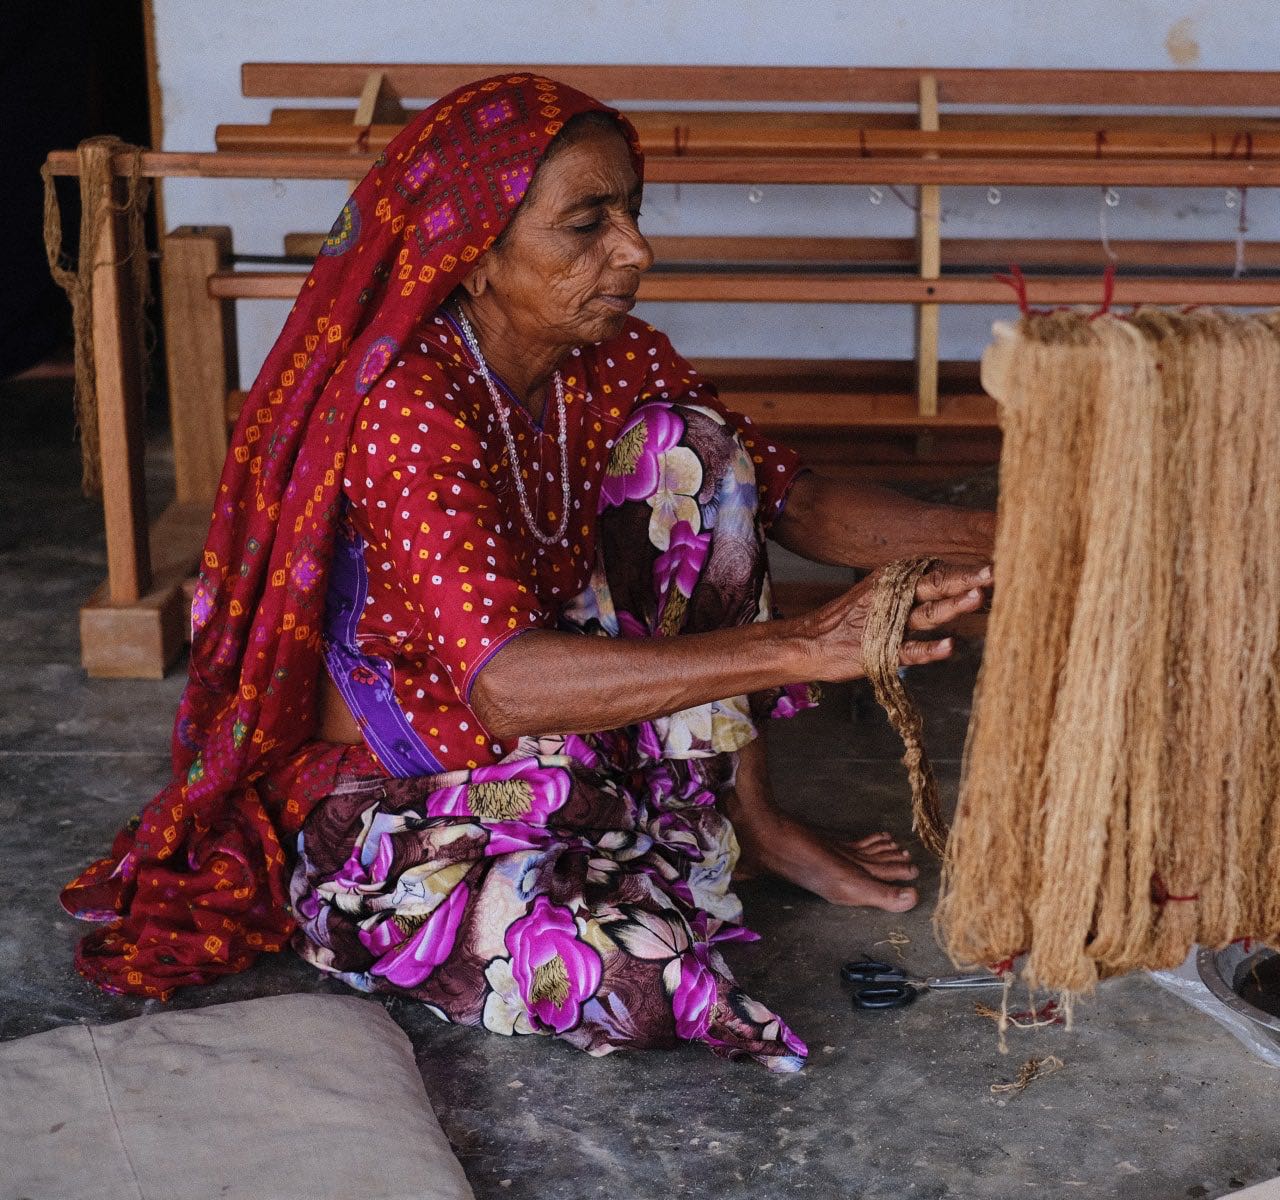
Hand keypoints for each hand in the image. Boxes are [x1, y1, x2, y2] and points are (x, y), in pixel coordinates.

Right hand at [801, 561, 992, 682]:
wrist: (809, 642)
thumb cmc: (850, 620)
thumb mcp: (880, 595)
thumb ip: (913, 590)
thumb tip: (953, 584)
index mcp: (895, 581)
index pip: (937, 571)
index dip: (967, 568)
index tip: (1000, 561)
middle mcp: (893, 597)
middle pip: (935, 585)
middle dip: (966, 578)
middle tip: (995, 570)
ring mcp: (887, 624)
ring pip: (926, 614)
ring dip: (953, 606)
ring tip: (978, 598)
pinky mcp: (879, 651)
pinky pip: (910, 650)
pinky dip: (930, 649)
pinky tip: (950, 646)